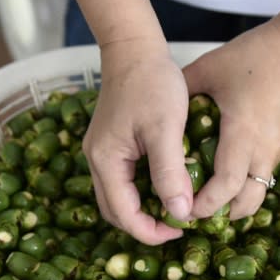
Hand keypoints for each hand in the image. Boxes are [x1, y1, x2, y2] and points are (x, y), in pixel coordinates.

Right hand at [82, 38, 192, 244]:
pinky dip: (145, 192)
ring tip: (176, 209)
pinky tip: (168, 187)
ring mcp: (103, 153)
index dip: (151, 231)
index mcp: (106, 161)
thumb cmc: (152, 83)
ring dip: (145, 210)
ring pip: (120, 197)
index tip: (181, 230)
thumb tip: (180, 213)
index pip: (123, 215)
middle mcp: (98, 161)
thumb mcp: (165, 129)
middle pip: (116, 211)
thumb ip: (170, 172)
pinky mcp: (113, 145)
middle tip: (180, 225)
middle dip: (146, 225)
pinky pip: (125, 180)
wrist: (135, 48)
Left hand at [183, 21, 279, 219]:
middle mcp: (267, 148)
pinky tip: (228, 167)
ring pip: (258, 191)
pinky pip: (265, 172)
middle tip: (196, 211)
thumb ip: (182, 93)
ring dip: (235, 199)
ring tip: (210, 195)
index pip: (224, 187)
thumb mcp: (209, 68)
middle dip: (220, 213)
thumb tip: (160, 115)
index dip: (204, 205)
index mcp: (244, 133)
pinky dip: (246, 179)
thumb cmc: (259, 52)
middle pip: (246, 203)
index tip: (185, 209)